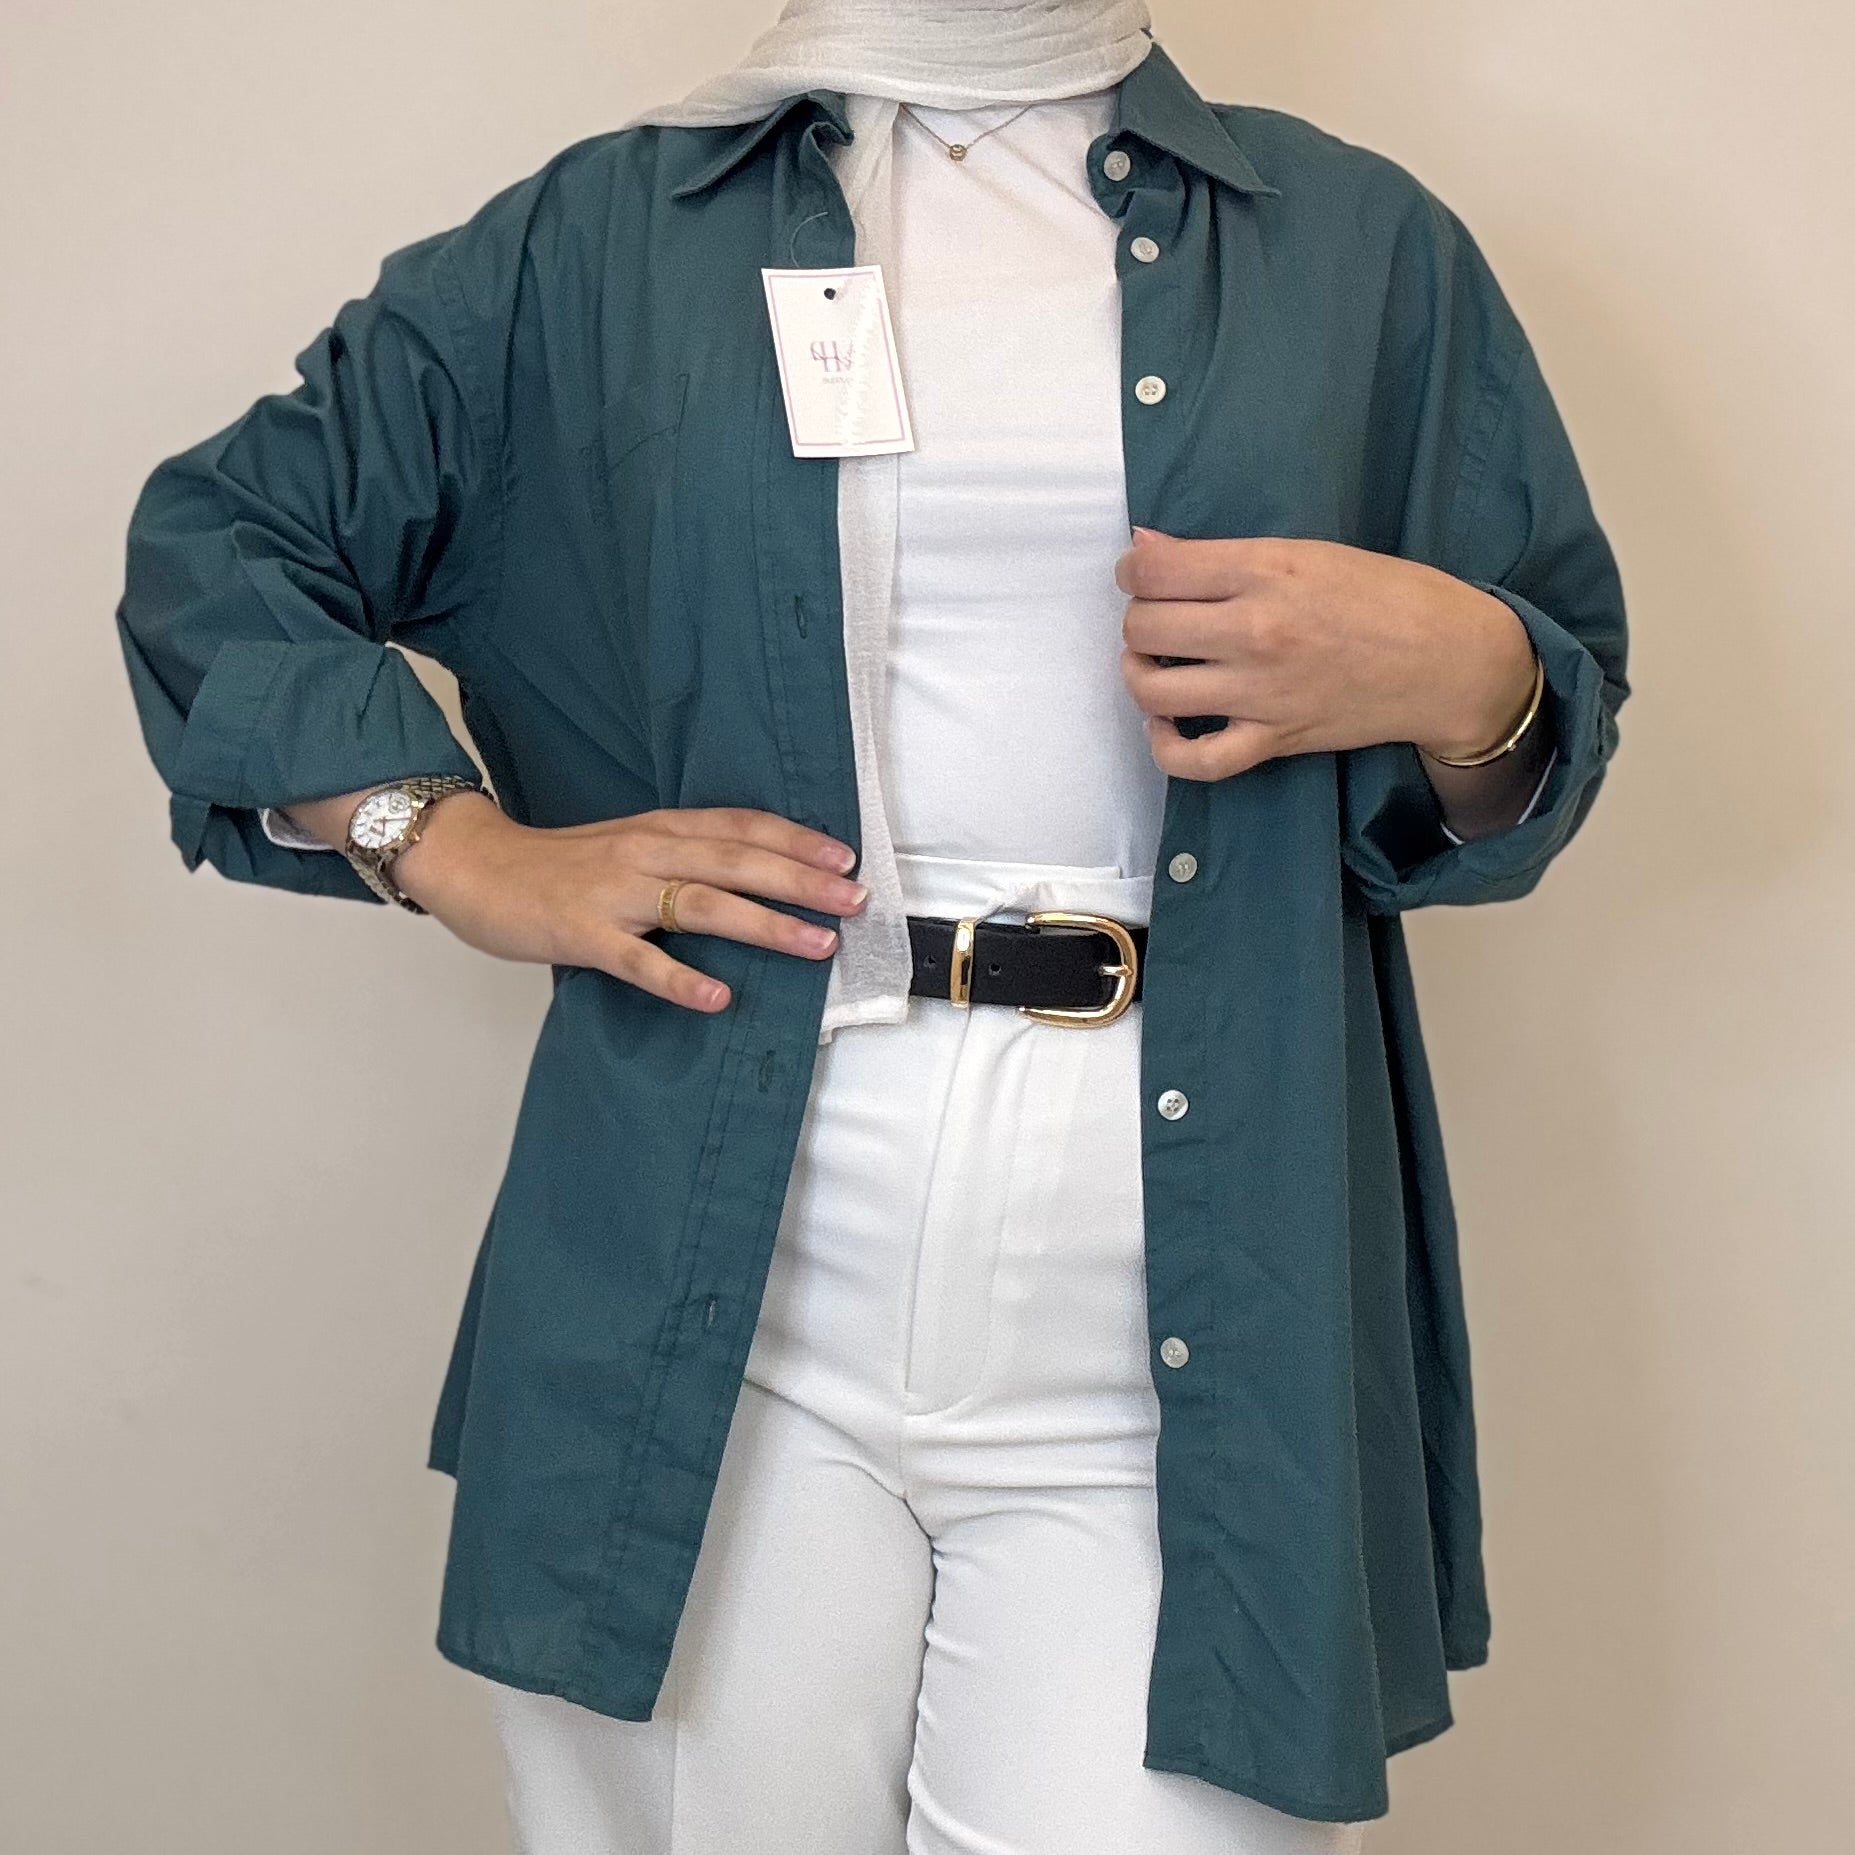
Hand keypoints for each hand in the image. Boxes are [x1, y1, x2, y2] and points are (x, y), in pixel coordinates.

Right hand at [383, 792, 867, 1012]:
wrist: (473, 865)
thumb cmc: (556, 864)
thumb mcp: (628, 845)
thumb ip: (683, 856)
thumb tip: (752, 876)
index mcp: (659, 830)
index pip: (740, 827)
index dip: (795, 840)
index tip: (845, 858)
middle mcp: (646, 853)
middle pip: (736, 861)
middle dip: (800, 881)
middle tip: (854, 901)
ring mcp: (615, 894)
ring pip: (702, 904)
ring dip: (764, 924)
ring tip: (816, 945)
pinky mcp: (583, 934)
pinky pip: (638, 961)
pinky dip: (680, 980)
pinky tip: (718, 999)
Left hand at [1114, 528, 1538, 780]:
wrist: (1449, 660)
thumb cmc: (1386, 594)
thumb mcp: (1306, 551)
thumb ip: (1221, 554)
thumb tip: (1145, 545)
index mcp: (1264, 572)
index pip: (1153, 572)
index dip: (1132, 571)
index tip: (1141, 575)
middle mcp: (1255, 632)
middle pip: (1144, 629)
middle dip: (1138, 620)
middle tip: (1159, 618)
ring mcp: (1261, 692)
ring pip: (1153, 691)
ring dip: (1139, 675)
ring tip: (1154, 664)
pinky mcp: (1274, 739)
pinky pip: (1195, 761)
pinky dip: (1165, 746)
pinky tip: (1165, 723)